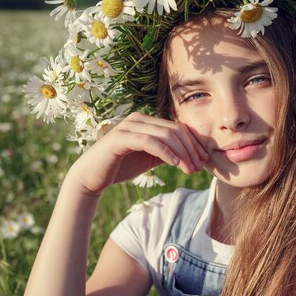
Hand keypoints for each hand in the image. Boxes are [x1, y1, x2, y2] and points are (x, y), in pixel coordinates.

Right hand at [66, 112, 207, 195]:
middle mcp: (138, 119)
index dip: (194, 143)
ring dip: (181, 153)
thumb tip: (192, 155)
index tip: (204, 160)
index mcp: (146, 121)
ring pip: (165, 135)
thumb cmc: (121, 166)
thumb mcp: (150, 158)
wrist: (92, 177)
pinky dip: (165, 152)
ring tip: (189, 169)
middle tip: (199, 167)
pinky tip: (175, 164)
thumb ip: (167, 152)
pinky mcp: (120, 138)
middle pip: (174, 130)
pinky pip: (150, 142)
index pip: (178, 128)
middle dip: (190, 149)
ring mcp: (128, 127)